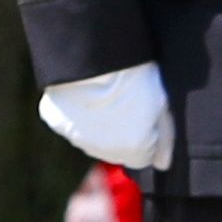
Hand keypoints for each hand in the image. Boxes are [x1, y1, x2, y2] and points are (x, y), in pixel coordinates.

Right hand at [36, 62, 174, 173]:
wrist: (96, 56)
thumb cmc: (135, 77)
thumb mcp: (160, 105)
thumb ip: (165, 139)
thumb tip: (163, 165)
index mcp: (132, 149)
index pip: (141, 158)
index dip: (145, 139)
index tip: (143, 118)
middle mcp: (102, 152)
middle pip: (116, 152)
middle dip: (120, 135)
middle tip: (122, 105)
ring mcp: (76, 138)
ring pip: (91, 140)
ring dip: (97, 127)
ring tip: (102, 97)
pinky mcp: (56, 123)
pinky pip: (68, 124)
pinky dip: (74, 114)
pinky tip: (81, 95)